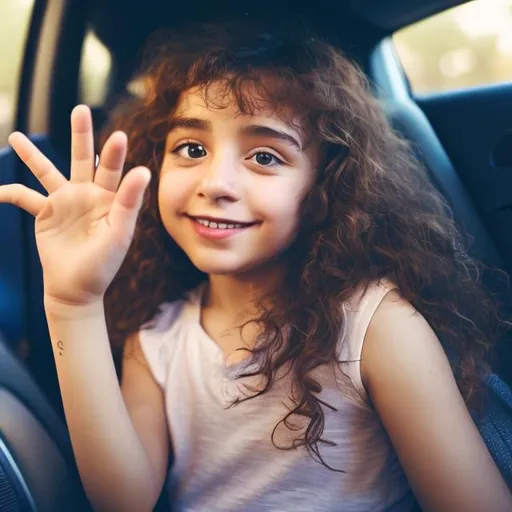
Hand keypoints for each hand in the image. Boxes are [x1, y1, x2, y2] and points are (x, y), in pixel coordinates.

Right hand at [0, 105, 150, 309]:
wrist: (77, 288)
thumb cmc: (103, 264)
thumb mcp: (119, 233)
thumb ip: (129, 202)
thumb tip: (143, 170)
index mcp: (109, 199)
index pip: (113, 170)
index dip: (114, 154)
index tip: (119, 136)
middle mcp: (87, 194)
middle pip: (83, 159)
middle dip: (81, 135)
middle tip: (79, 109)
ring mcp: (64, 202)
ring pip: (48, 171)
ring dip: (33, 155)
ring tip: (17, 135)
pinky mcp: (45, 214)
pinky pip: (23, 198)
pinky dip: (8, 192)